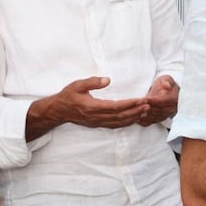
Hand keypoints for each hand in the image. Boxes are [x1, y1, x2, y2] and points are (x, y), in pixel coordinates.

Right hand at [26, 76, 147, 139]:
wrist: (58, 111)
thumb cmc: (68, 96)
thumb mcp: (77, 85)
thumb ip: (92, 82)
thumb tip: (107, 80)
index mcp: (92, 107)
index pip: (115, 106)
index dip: (130, 104)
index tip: (141, 100)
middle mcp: (96, 117)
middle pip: (120, 116)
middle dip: (135, 111)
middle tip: (148, 105)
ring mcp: (97, 122)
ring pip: (119, 123)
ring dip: (133, 118)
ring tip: (145, 112)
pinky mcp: (98, 124)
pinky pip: (115, 125)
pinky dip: (126, 123)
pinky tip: (134, 119)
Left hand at [139, 75, 178, 126]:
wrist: (166, 91)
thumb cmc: (165, 84)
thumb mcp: (167, 79)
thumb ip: (167, 82)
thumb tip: (167, 86)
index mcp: (173, 99)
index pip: (162, 101)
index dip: (152, 101)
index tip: (143, 99)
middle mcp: (171, 109)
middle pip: (157, 111)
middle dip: (146, 109)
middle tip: (136, 107)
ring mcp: (165, 115)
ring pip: (153, 117)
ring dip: (144, 116)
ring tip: (134, 112)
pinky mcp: (159, 119)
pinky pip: (151, 122)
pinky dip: (144, 121)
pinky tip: (137, 119)